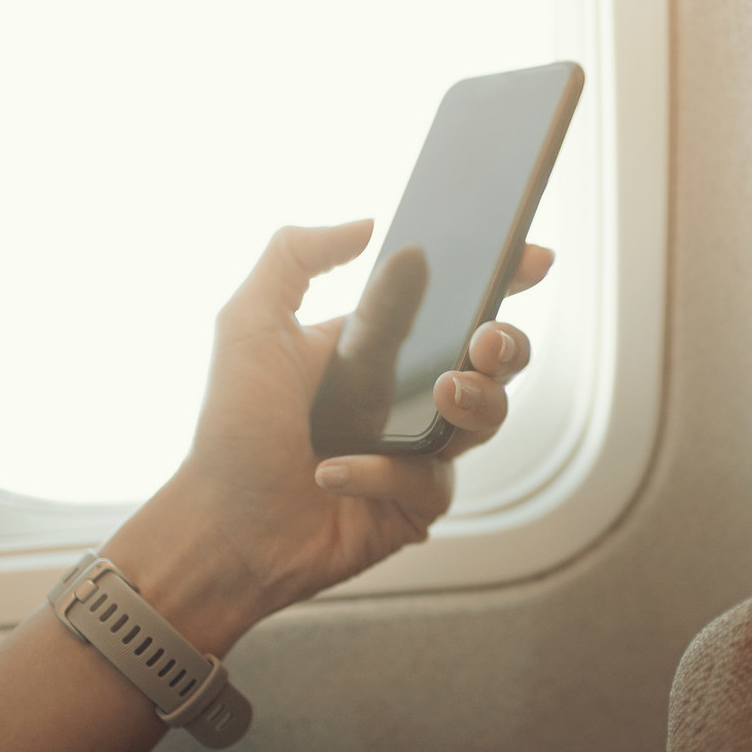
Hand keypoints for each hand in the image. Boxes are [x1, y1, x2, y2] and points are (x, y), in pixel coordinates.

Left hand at [101, 220, 548, 649]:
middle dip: (508, 344)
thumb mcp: (249, 323)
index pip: (453, 304)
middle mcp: (407, 397)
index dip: (502, 280)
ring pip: (487, 420)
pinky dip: (384, 473)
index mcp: (379, 349)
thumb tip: (366, 225)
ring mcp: (417, 453)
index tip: (532, 257)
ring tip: (443, 395)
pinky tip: (334, 472)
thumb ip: (295, 257)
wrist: (218, 526)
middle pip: (493, 362)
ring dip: (476, 401)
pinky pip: (431, 481)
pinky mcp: (415, 507)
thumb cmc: (231, 429)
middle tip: (485, 340)